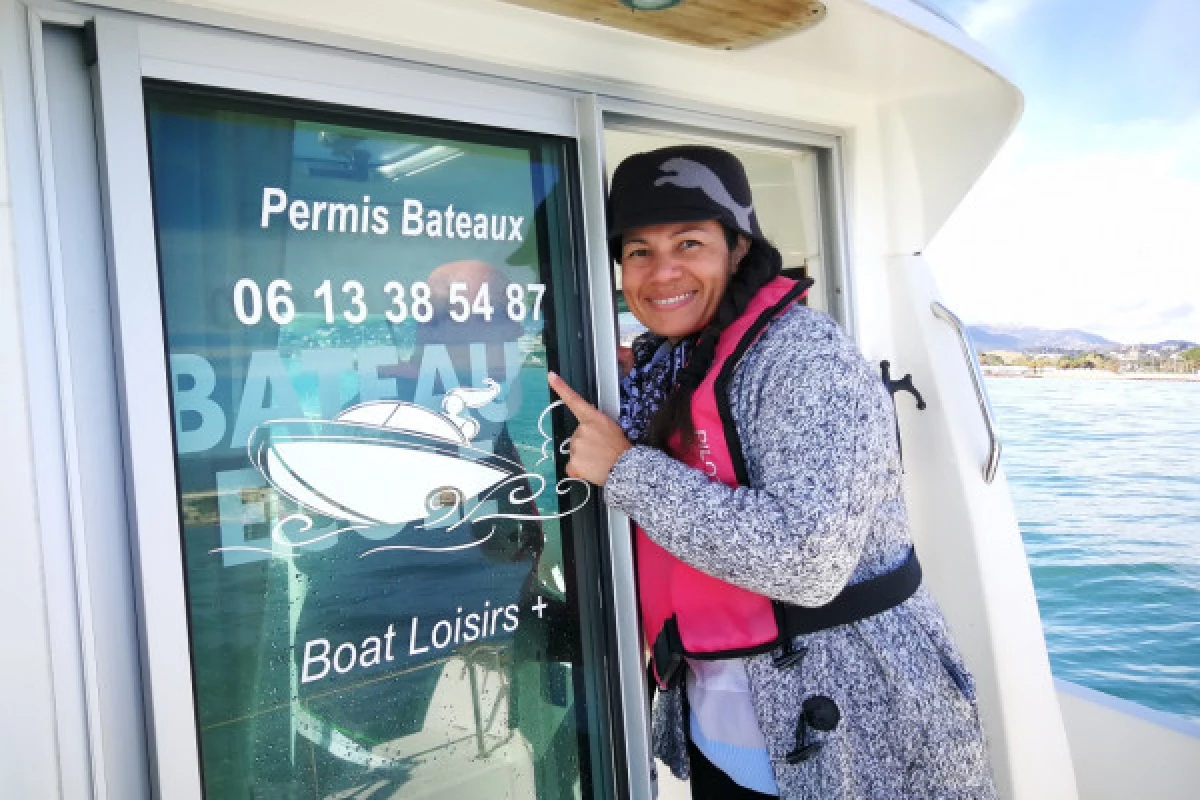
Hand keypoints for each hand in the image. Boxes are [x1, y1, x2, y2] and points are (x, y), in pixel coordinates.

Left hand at [547, 371, 631, 486]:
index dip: (561, 387)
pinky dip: (579, 469)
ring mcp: (576, 445)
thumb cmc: (621, 449)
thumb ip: (595, 428)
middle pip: (577, 435)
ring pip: (575, 451)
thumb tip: (590, 437)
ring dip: (584, 456)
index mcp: (593, 418)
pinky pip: (572, 466)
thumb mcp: (611, 430)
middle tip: (600, 450)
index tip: (551, 376)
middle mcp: (582, 430)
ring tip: (599, 460)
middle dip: (585, 443)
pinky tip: (591, 469)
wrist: (626, 467)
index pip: (574, 400)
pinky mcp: (573, 461)